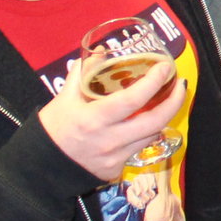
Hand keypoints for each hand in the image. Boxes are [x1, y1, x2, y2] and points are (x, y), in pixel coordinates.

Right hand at [38, 56, 185, 181]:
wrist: (40, 167)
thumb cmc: (52, 129)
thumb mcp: (64, 98)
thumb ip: (84, 73)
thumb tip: (101, 50)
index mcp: (94, 119)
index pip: (133, 100)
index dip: (153, 82)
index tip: (165, 68)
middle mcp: (108, 141)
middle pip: (154, 121)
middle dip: (175, 102)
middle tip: (180, 85)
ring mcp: (114, 158)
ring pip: (151, 135)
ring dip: (162, 117)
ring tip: (167, 100)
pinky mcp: (116, 170)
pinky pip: (138, 149)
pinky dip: (144, 133)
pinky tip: (143, 122)